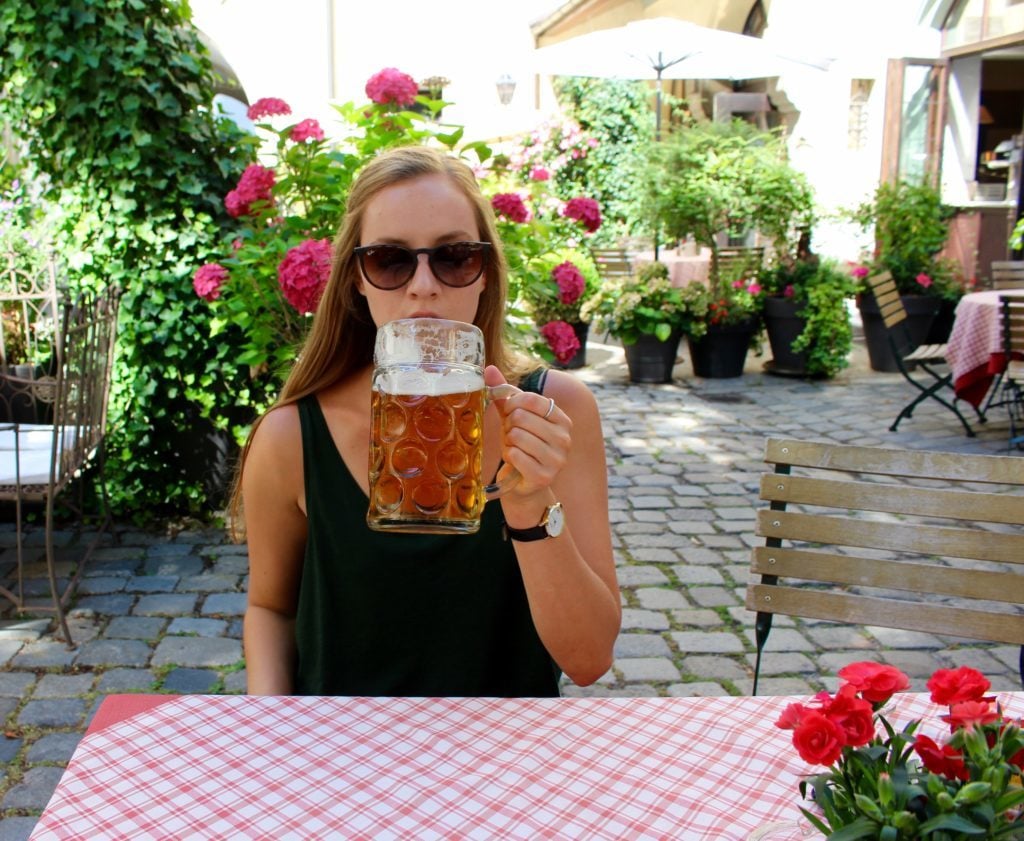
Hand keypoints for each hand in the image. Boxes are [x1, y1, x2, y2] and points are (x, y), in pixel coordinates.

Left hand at [484, 365, 570, 497]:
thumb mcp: (514, 417)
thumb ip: (504, 393)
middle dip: (509, 426)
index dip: (512, 404)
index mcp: (562, 419)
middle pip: (521, 417)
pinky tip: (515, 461)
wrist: (523, 483)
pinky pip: (515, 455)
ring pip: (516, 436)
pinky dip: (508, 456)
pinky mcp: (544, 476)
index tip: (509, 414)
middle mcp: (565, 438)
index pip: (531, 399)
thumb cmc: (520, 445)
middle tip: (512, 436)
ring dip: (508, 442)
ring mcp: (557, 459)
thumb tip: (488, 368)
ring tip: (514, 448)